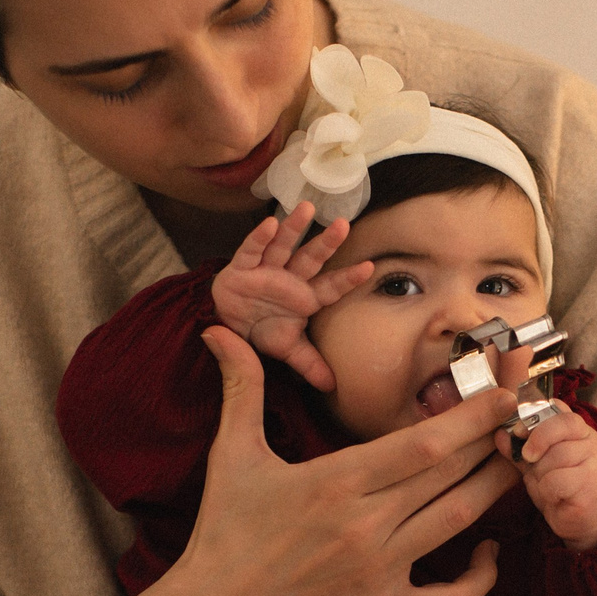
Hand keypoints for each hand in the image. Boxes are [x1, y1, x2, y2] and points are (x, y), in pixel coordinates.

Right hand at [165, 327, 522, 595]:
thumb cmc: (222, 535)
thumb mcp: (229, 456)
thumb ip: (241, 388)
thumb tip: (217, 331)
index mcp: (336, 481)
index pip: (421, 444)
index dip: (472, 417)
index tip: (505, 391)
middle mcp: (366, 524)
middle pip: (450, 474)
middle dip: (493, 440)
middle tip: (526, 412)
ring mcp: (380, 570)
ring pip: (457, 521)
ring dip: (494, 488)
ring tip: (519, 459)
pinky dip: (480, 576)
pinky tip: (489, 549)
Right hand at [208, 201, 373, 393]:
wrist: (226, 326)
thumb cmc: (261, 329)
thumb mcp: (287, 349)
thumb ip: (309, 363)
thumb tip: (332, 387)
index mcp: (303, 296)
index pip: (330, 287)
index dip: (348, 279)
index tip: (370, 268)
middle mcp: (288, 278)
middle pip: (311, 258)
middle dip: (327, 243)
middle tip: (344, 224)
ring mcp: (265, 270)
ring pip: (283, 245)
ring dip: (294, 227)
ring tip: (307, 208)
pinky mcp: (241, 268)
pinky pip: (250, 250)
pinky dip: (258, 237)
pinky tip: (269, 223)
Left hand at [499, 407, 596, 550]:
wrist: (591, 524)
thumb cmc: (564, 492)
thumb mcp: (538, 467)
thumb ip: (521, 451)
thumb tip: (500, 435)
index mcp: (578, 432)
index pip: (559, 409)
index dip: (535, 417)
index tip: (519, 432)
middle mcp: (590, 442)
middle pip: (555, 429)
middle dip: (535, 446)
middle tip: (530, 460)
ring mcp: (595, 462)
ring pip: (554, 457)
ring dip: (541, 475)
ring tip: (548, 487)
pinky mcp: (591, 485)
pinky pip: (556, 481)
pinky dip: (548, 492)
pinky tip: (557, 499)